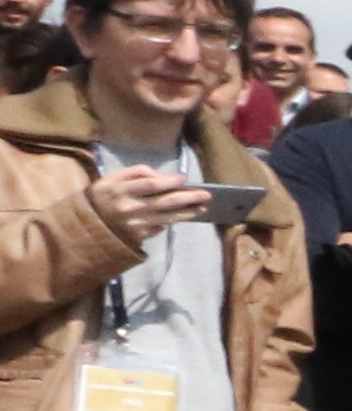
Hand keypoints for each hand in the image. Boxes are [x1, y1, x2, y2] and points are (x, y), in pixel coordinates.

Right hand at [85, 167, 211, 249]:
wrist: (85, 224)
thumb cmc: (102, 196)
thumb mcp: (113, 178)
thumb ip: (136, 173)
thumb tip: (160, 176)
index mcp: (121, 191)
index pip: (152, 185)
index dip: (170, 181)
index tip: (184, 179)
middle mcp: (129, 208)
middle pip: (166, 202)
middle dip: (189, 198)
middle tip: (206, 195)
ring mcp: (135, 225)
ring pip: (168, 218)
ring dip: (188, 213)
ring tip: (202, 208)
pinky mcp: (138, 237)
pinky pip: (160, 228)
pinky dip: (172, 222)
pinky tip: (183, 217)